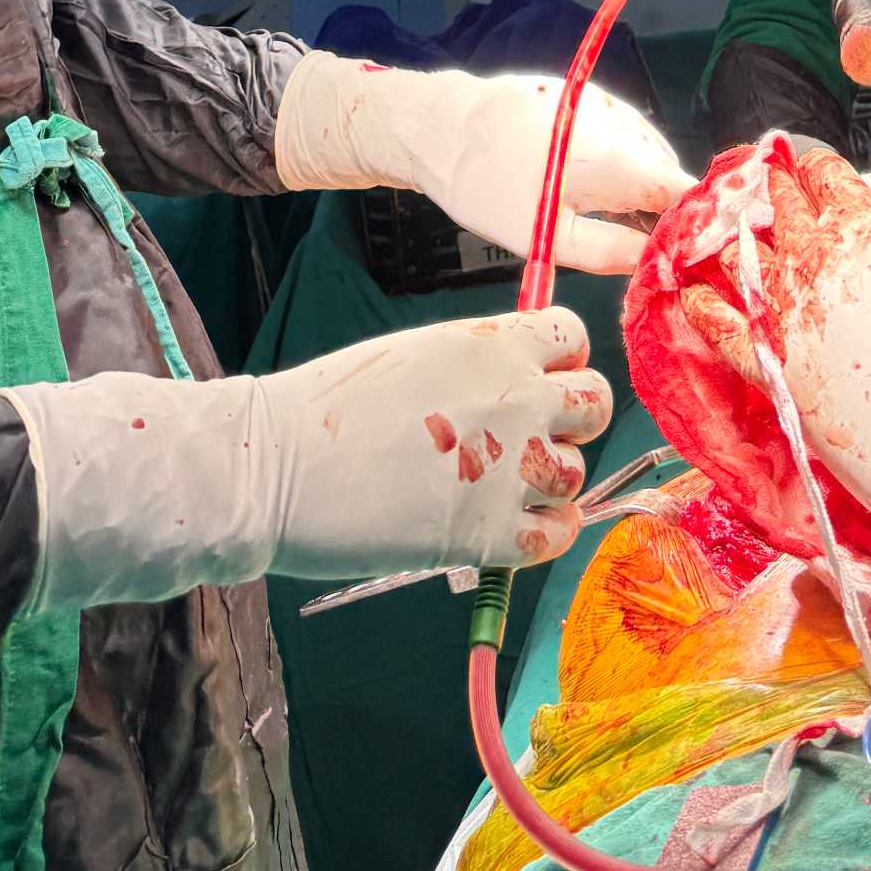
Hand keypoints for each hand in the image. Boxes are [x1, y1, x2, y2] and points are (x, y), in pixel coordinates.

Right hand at [4, 307, 614, 611]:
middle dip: (569, 420)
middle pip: (595, 402)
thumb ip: (474, 365)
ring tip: (501, 490)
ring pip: (578, 471)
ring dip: (550, 482)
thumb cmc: (326, 411)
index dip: (559, 361)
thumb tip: (508, 382)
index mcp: (492, 342)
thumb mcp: (414, 355)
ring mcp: (512, 466)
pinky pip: (558, 534)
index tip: (534, 383)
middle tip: (526, 441)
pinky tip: (507, 529)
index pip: (573, 336)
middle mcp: (517, 396)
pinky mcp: (493, 533)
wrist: (275, 467)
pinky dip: (543, 534)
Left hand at [274, 54, 693, 273]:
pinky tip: (596, 182)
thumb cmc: (487, 187)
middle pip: (666, 170)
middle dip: (666, 206)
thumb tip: (657, 262)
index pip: (682, 188)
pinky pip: (623, 132)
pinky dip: (621, 158)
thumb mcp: (544, 237)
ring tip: (617, 216)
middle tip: (648, 245)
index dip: (695, 219)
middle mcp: (619, 123)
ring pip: (645, 150)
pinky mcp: (587, 94)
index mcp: (614, 160)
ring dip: (643, 182)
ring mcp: (604, 103)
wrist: (439, 126)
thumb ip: (608, 250)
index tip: (694, 248)